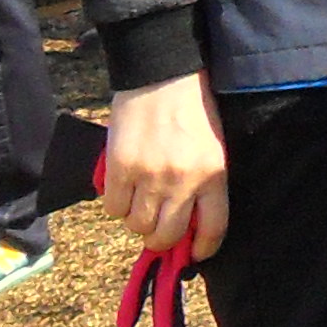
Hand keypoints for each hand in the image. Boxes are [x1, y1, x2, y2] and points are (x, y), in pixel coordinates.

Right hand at [101, 73, 229, 259]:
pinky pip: (113, 208)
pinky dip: (117, 204)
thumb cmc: (193, 109)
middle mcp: (182, 181)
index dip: (203, 249)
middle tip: (158, 227)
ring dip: (138, 220)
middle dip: (162, 239)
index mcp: (213, 175)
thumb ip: (205, 184)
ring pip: (137, 226)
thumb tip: (189, 222)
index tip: (195, 253)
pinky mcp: (120, 167)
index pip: (213, 229)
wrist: (163, 74)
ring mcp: (149, 176)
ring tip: (141, 201)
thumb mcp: (213, 148)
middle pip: (167, 236)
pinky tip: (124, 187)